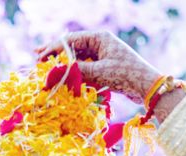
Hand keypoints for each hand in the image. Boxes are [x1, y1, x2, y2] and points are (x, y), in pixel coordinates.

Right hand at [35, 31, 160, 103]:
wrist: (147, 88)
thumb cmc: (125, 75)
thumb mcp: (99, 73)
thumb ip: (77, 71)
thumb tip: (56, 72)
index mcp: (99, 38)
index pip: (70, 40)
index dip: (53, 49)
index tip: (40, 57)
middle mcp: (100, 44)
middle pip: (72, 47)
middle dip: (56, 54)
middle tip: (37, 58)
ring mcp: (103, 56)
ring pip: (78, 59)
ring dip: (64, 65)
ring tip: (48, 70)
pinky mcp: (105, 68)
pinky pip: (86, 69)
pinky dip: (75, 73)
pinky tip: (64, 78)